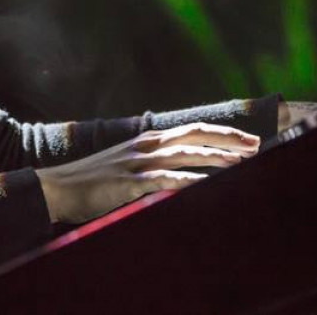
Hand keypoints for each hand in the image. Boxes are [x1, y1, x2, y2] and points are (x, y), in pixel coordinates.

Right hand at [33, 123, 259, 223]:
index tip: (248, 139)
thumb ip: (154, 163)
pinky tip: (204, 184)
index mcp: (148, 140)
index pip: (193, 130)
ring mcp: (138, 163)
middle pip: (195, 136)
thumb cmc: (94, 179)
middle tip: (256, 146)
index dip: (222, 133)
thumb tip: (182, 168)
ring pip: (184, 154)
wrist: (59, 187)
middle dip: (228, 139)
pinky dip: (186, 180)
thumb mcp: (128, 164)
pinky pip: (163, 180)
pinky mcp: (129, 183)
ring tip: (241, 162)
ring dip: (215, 157)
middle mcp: (147, 146)